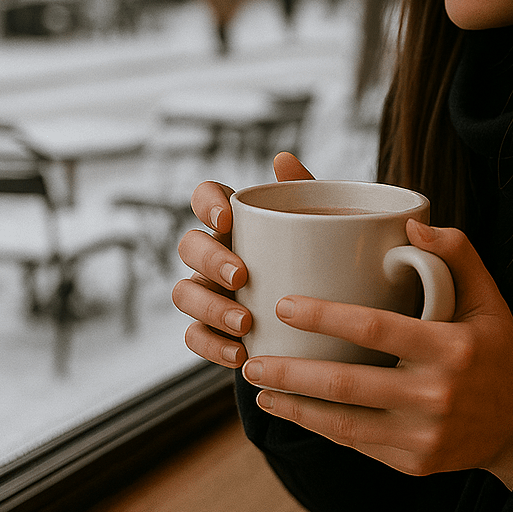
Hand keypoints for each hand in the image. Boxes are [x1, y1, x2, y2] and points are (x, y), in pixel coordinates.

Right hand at [172, 152, 313, 367]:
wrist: (329, 311)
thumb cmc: (319, 253)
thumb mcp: (319, 222)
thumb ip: (303, 192)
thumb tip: (282, 158)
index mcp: (237, 219)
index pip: (204, 195)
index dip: (206, 202)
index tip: (228, 217)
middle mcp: (215, 250)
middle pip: (188, 245)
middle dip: (209, 260)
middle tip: (241, 276)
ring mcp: (208, 290)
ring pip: (183, 293)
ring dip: (209, 308)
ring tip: (245, 322)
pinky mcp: (211, 328)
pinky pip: (194, 337)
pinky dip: (212, 346)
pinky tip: (240, 354)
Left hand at [240, 220, 512, 489]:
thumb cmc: (497, 347)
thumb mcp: (488, 295)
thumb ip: (457, 251)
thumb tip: (411, 223)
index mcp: (450, 347)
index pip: (375, 328)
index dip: (324, 317)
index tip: (285, 305)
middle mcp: (435, 394)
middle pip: (346, 384)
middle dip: (290, 372)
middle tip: (251, 359)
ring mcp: (423, 435)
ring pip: (342, 423)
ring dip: (294, 406)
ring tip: (259, 388)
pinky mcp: (413, 463)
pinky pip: (356, 443)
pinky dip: (320, 427)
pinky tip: (296, 411)